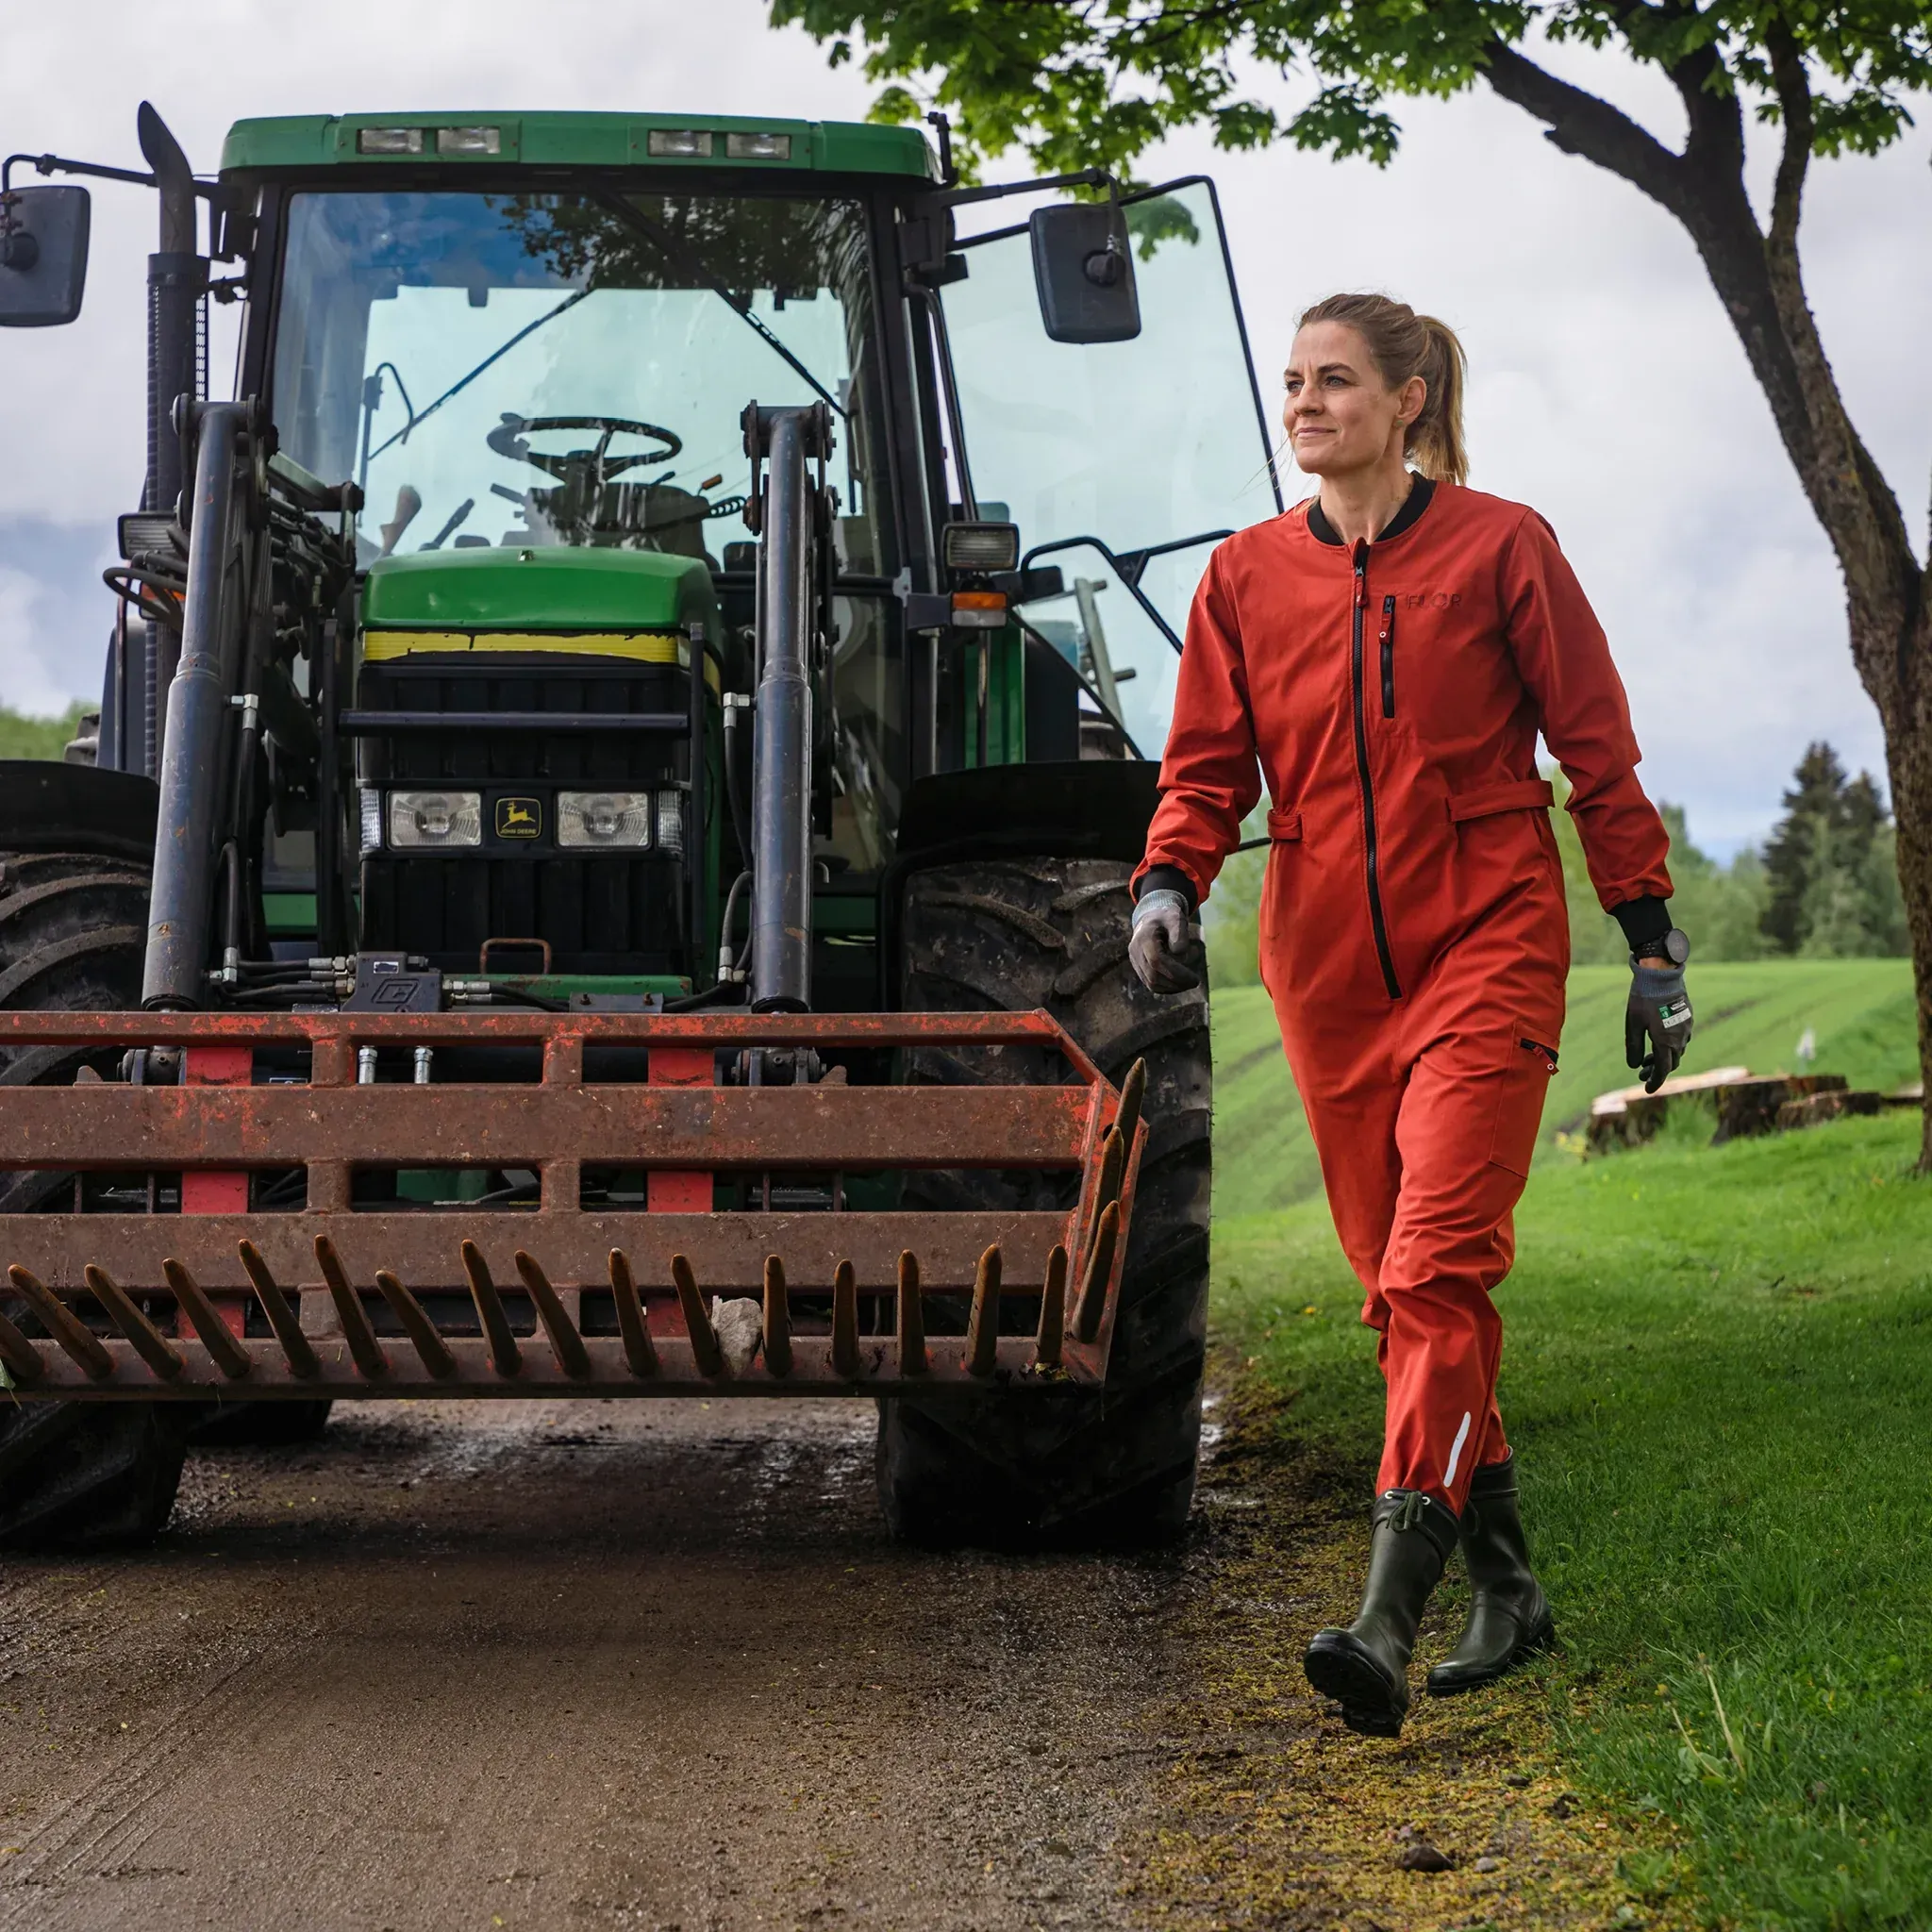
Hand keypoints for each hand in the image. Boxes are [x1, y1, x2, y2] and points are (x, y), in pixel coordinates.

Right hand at [1129, 888, 1199, 994]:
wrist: (1151, 917)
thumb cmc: (1166, 916)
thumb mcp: (1175, 917)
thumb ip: (1179, 931)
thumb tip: (1180, 953)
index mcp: (1144, 938)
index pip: (1157, 961)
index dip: (1176, 972)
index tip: (1194, 977)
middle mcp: (1135, 951)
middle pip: (1153, 976)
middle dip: (1176, 982)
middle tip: (1195, 982)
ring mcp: (1135, 961)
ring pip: (1151, 983)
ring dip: (1172, 988)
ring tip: (1188, 983)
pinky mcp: (1138, 967)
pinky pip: (1150, 984)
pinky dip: (1166, 987)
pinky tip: (1179, 984)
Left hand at [1626, 959, 1692, 1092]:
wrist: (1661, 974)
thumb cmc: (1643, 999)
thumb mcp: (1633, 1024)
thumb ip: (1634, 1047)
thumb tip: (1634, 1066)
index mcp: (1666, 1042)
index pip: (1663, 1070)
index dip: (1655, 1082)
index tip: (1647, 1090)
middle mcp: (1680, 1037)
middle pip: (1671, 1062)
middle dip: (1657, 1070)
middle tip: (1641, 1073)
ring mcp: (1686, 1027)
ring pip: (1677, 1050)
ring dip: (1663, 1057)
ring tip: (1647, 1059)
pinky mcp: (1687, 1018)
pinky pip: (1681, 1038)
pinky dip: (1670, 1045)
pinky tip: (1658, 1041)